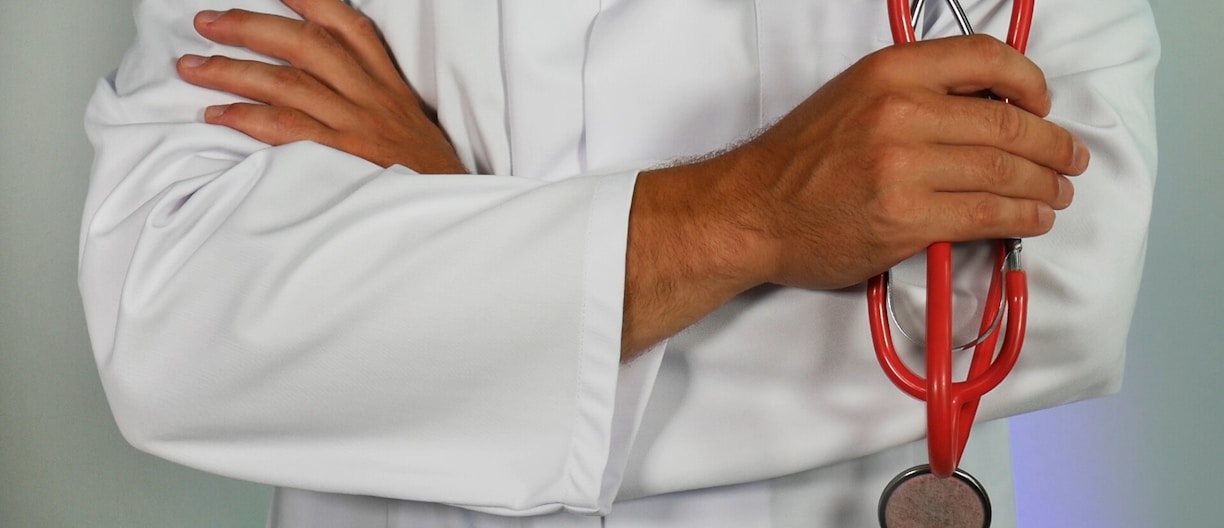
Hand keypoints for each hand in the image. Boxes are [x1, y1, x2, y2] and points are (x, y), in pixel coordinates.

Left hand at [176, 0, 465, 172]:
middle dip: (250, 27)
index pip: (349, 26)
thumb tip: (318, 79)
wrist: (449, 215)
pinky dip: (247, 119)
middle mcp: (372, 97)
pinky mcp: (344, 160)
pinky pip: (288, 131)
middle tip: (207, 22)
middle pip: (306, 45)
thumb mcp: (409, 124)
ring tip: (192, 67)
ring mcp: (358, 127)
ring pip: (288, 83)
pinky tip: (218, 114)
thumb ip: (371, 98)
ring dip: (232, 71)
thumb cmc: (425, 175)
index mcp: (389, 84)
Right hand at [703, 34, 1086, 289]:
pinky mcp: (907, 219)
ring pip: (1004, 170)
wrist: (752, 211)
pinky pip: (987, 214)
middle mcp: (900, 112)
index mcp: (889, 72)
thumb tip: (985, 108)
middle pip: (1007, 121)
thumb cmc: (798, 161)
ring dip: (1045, 184)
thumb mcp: (852, 98)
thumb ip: (914, 94)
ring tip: (1058, 192)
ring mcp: (904, 168)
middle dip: (1053, 144)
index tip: (1042, 103)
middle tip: (1069, 158)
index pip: (985, 57)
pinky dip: (1022, 216)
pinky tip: (1033, 218)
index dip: (1029, 81)